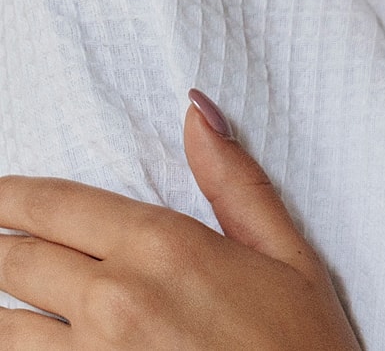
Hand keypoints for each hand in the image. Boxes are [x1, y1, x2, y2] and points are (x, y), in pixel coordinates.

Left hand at [0, 92, 359, 348]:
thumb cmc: (301, 346)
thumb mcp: (284, 253)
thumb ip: (233, 180)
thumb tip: (198, 112)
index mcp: (164, 248)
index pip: (59, 208)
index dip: (12, 196)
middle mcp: (117, 301)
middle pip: (17, 262)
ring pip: (4, 330)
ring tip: (1, 299)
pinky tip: (26, 341)